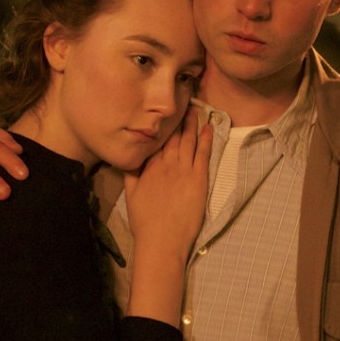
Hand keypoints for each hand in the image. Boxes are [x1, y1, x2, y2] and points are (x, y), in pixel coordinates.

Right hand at [123, 111, 211, 324]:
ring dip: (192, 123)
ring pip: (188, 140)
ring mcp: (183, 170)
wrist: (161, 240)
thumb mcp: (131, 195)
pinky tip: (209, 127)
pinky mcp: (198, 179)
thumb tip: (130, 156)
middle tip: (183, 99)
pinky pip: (203, 153)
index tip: (164, 110)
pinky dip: (206, 139)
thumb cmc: (145, 222)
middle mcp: (166, 164)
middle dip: (178, 117)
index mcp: (149, 167)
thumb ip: (131, 173)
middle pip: (173, 135)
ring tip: (196, 107)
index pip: (156, 139)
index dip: (161, 124)